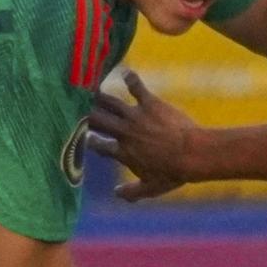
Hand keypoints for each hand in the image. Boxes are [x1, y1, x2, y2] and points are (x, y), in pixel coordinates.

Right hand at [87, 69, 198, 202]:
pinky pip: (137, 87)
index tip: (83, 137)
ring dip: (99, 95)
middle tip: (74, 105)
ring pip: (110, 103)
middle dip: (85, 113)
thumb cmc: (173, 173)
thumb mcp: (151, 188)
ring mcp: (135, 116)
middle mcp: (124, 133)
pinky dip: (131, 79)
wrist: (191, 154)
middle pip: (96, 120)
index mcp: (122, 153)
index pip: (97, 145)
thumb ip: (132, 192)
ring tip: (88, 88)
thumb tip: (117, 194)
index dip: (88, 140)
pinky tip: (125, 72)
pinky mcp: (150, 103)